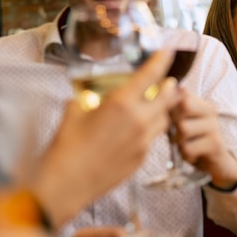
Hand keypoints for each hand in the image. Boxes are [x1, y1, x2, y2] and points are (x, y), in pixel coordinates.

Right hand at [29, 50, 179, 227]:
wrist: (67, 184)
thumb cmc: (66, 147)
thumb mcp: (73, 112)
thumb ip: (85, 100)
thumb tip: (85, 98)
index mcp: (121, 103)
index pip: (150, 75)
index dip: (162, 61)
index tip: (168, 52)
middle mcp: (138, 120)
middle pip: (167, 98)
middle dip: (170, 87)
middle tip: (169, 81)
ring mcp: (143, 141)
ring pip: (164, 120)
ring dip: (163, 110)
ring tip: (155, 106)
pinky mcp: (142, 159)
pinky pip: (154, 139)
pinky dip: (151, 130)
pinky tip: (139, 131)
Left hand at [169, 89, 236, 190]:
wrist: (215, 164)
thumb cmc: (193, 142)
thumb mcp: (182, 124)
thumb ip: (172, 112)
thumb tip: (159, 99)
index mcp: (202, 103)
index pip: (182, 94)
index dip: (170, 107)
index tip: (171, 120)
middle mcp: (210, 112)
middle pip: (183, 107)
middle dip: (174, 123)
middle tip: (177, 134)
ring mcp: (214, 127)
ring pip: (184, 128)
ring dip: (179, 141)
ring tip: (184, 146)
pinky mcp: (215, 144)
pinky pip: (188, 147)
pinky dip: (185, 155)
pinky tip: (192, 155)